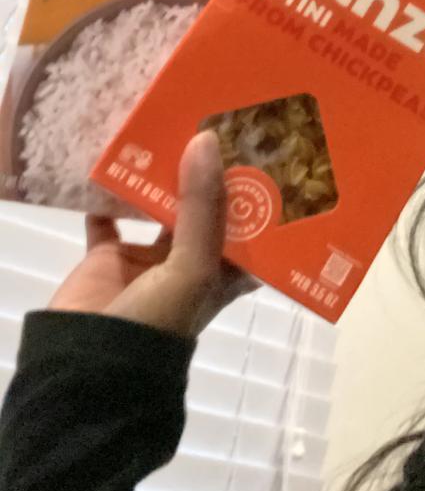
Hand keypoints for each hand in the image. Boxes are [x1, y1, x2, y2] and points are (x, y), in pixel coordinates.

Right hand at [50, 130, 254, 337]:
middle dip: (213, 174)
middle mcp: (193, 263)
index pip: (256, 231)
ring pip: (162, 207)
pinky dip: (109, 193)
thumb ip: (202, 206)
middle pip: (208, 210)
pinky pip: (109, 217)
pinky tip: (116, 158)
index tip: (273, 151)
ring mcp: (150, 259)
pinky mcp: (109, 255)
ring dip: (165, 176)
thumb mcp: (194, 266)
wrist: (86, 368)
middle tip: (223, 121)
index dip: (264, 197)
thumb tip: (205, 140)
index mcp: (224, 273)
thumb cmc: (159, 321)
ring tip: (176, 127)